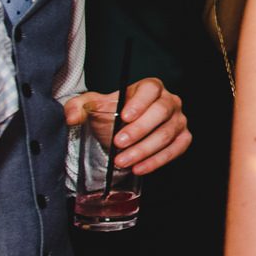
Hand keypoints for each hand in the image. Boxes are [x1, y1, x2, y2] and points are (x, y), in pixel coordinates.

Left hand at [64, 77, 191, 173]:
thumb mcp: (91, 106)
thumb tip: (72, 117)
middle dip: (140, 130)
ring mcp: (178, 120)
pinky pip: (176, 149)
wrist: (120, 131)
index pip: (151, 89)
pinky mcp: (183, 138)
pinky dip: (158, 161)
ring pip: (168, 133)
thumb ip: (77, 107)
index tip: (124, 116)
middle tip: (118, 143)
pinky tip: (140, 168)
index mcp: (150, 87)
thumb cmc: (111, 115)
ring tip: (123, 161)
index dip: (140, 102)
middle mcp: (169, 101)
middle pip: (162, 111)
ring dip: (145, 150)